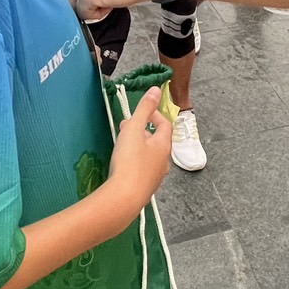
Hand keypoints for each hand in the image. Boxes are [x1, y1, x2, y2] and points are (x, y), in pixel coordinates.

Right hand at [105, 86, 172, 218]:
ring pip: (151, 155)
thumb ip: (144, 108)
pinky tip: (123, 164)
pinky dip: (136, 160)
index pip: (165, 125)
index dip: (155, 116)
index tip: (142, 113)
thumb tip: (157, 89)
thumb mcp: (134, 129)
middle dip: (144, 130)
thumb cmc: (129, 161)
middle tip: (127, 126)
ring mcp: (156, 177)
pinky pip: (144, 169)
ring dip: (140, 146)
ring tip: (123, 143)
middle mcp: (163, 161)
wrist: (124, 198)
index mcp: (163, 145)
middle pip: (158, 141)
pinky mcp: (145, 189)